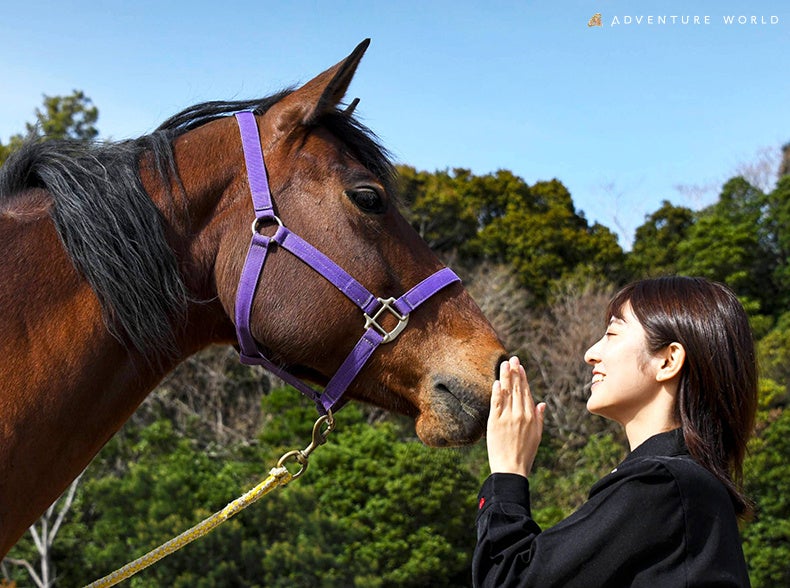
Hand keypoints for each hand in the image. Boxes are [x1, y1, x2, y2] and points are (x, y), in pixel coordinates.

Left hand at [486, 357, 546, 476]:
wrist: (512, 469)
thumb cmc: (525, 454)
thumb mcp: (537, 435)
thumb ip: (539, 418)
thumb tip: (542, 403)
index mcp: (531, 416)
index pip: (526, 392)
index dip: (522, 378)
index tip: (519, 366)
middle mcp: (520, 414)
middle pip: (516, 388)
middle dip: (514, 372)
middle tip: (512, 358)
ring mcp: (508, 418)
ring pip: (506, 393)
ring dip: (505, 377)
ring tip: (504, 364)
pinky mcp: (495, 423)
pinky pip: (496, 404)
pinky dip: (496, 392)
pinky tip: (496, 382)